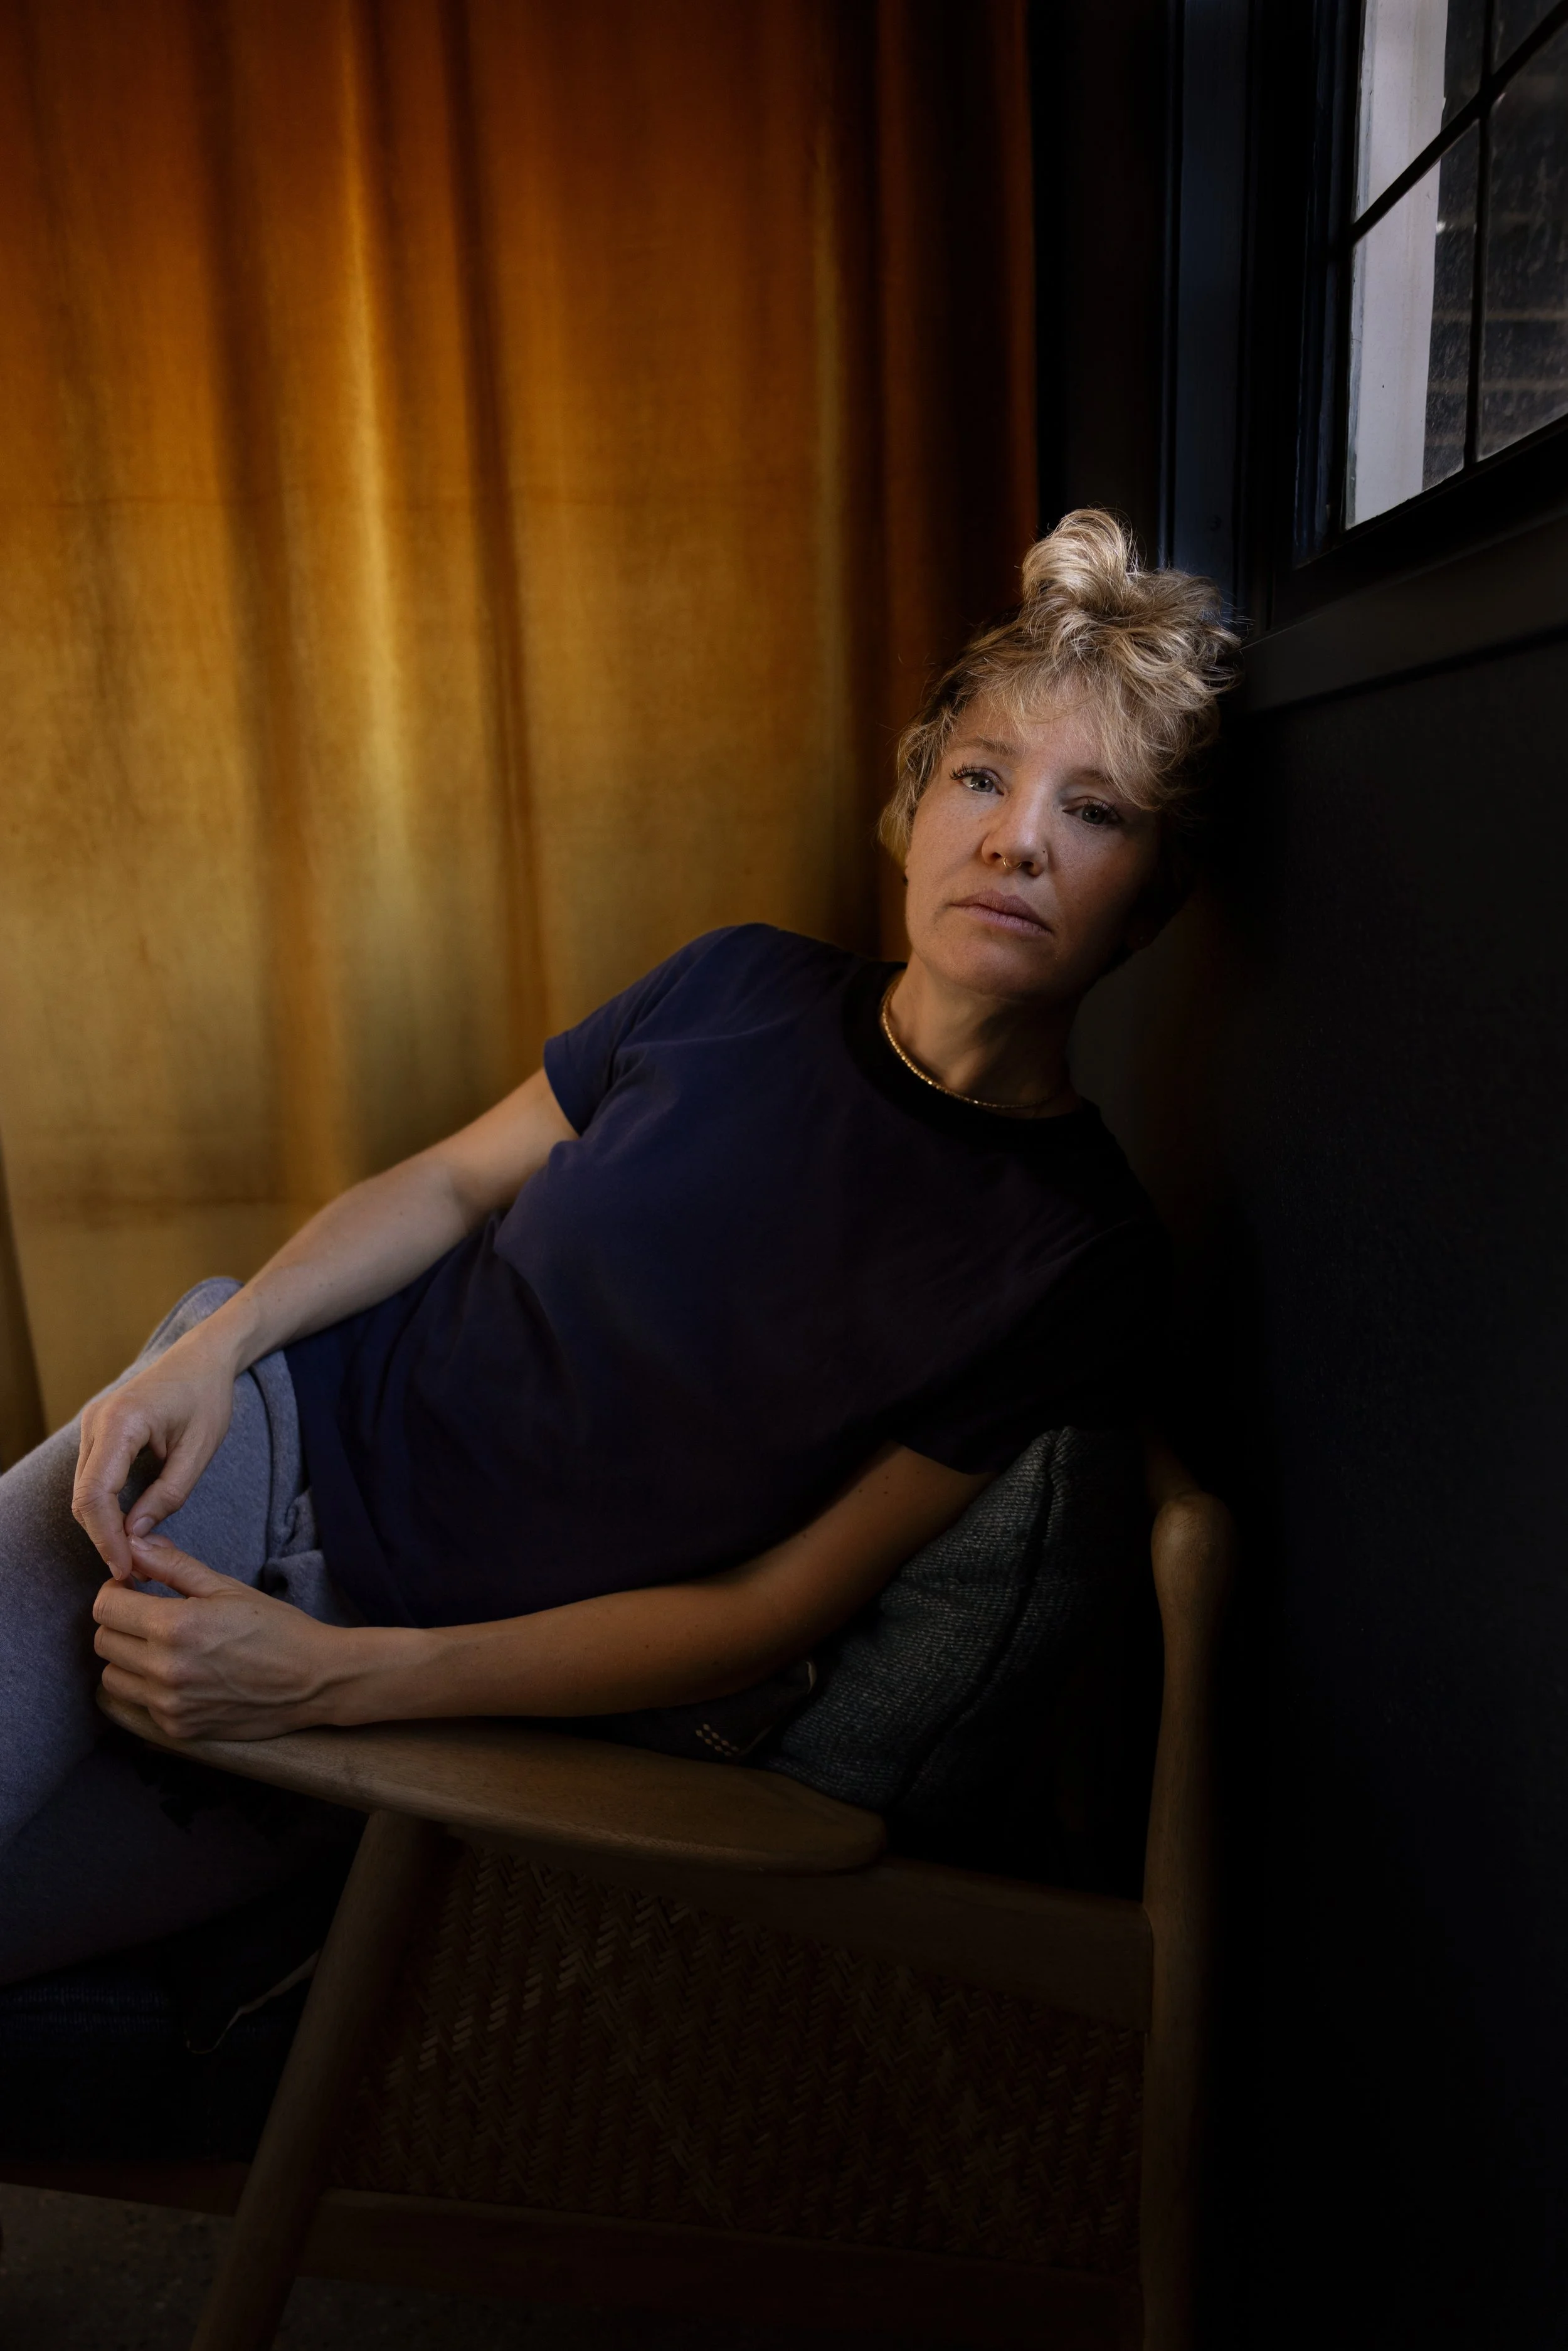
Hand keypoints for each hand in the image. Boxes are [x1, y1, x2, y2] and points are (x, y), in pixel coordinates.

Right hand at [74, 1327, 241, 1579]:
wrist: (201, 1357)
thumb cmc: (207, 1396)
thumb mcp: (199, 1450)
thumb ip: (169, 1494)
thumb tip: (135, 1534)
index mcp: (122, 1422)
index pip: (96, 1493)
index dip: (106, 1537)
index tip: (125, 1568)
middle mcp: (95, 1421)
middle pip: (83, 1496)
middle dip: (103, 1538)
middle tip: (132, 1571)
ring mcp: (91, 1424)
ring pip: (82, 1490)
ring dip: (102, 1525)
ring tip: (132, 1555)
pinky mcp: (96, 1431)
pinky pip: (91, 1477)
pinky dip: (104, 1506)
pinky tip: (126, 1527)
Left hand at [92, 1535, 343, 1740]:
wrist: (314, 1680)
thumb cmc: (275, 1628)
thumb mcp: (225, 1587)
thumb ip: (172, 1565)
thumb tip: (133, 1544)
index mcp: (175, 1626)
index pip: (106, 1607)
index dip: (115, 1591)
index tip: (133, 1588)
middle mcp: (165, 1670)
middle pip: (103, 1642)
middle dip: (119, 1622)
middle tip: (148, 1614)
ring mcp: (169, 1704)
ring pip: (113, 1677)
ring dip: (127, 1658)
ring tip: (160, 1646)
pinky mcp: (177, 1728)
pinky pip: (140, 1702)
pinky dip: (149, 1686)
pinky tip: (181, 1674)